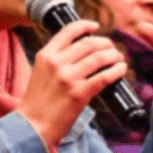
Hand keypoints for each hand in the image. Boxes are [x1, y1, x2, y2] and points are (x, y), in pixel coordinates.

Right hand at [16, 20, 127, 152]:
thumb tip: (81, 52)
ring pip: (99, 57)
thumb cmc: (38, 104)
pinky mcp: (79, 93)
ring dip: (113, 55)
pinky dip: (116, 71)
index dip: (85, 25)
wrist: (32, 127)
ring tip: (118, 58)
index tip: (96, 26)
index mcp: (46, 55)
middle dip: (105, 43)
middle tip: (111, 48)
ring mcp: (68, 78)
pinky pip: (104, 76)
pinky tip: (121, 70)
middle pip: (89, 43)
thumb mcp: (41, 73)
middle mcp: (57, 63)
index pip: (68, 31)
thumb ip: (56, 61)